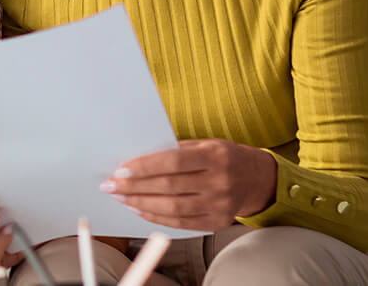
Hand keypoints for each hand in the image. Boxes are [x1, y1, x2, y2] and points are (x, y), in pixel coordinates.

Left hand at [101, 139, 277, 230]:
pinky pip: (182, 223)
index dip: (144, 167)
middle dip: (134, 188)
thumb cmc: (222, 156)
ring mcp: (220, 205)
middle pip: (169, 187)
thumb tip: (135, 159)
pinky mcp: (218, 222)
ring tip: (121, 198)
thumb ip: (174, 150)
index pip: (172, 162)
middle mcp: (220, 182)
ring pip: (173, 208)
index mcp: (215, 156)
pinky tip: (140, 210)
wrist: (257, 178)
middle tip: (111, 186)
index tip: (120, 170)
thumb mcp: (204, 144)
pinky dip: (157, 217)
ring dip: (141, 204)